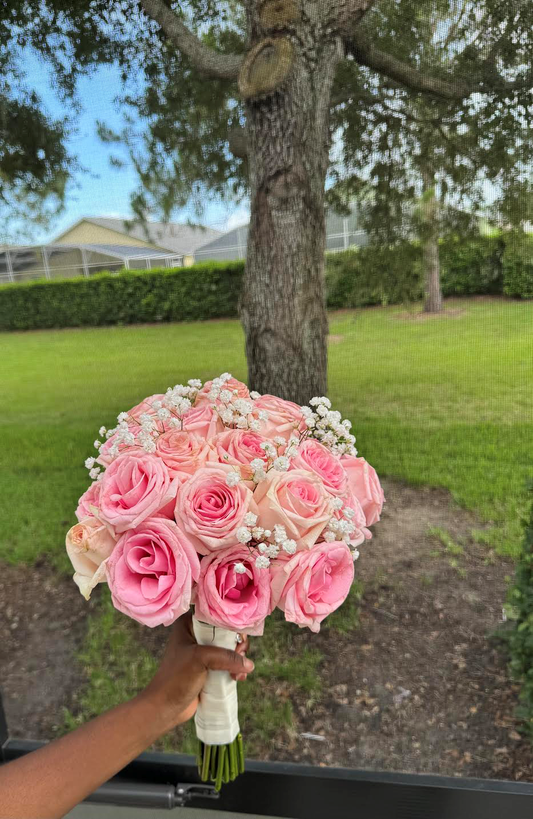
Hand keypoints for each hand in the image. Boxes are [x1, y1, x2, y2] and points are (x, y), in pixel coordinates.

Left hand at [141, 610, 253, 726]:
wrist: (165, 707)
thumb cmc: (176, 678)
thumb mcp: (200, 659)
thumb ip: (226, 656)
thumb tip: (249, 664)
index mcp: (189, 624)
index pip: (217, 616)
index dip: (231, 625)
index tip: (238, 640)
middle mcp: (196, 635)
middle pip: (227, 632)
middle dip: (237, 646)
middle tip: (239, 657)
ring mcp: (203, 652)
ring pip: (230, 649)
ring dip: (238, 660)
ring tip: (237, 674)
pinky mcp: (208, 668)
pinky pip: (228, 664)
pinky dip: (235, 669)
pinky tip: (237, 678)